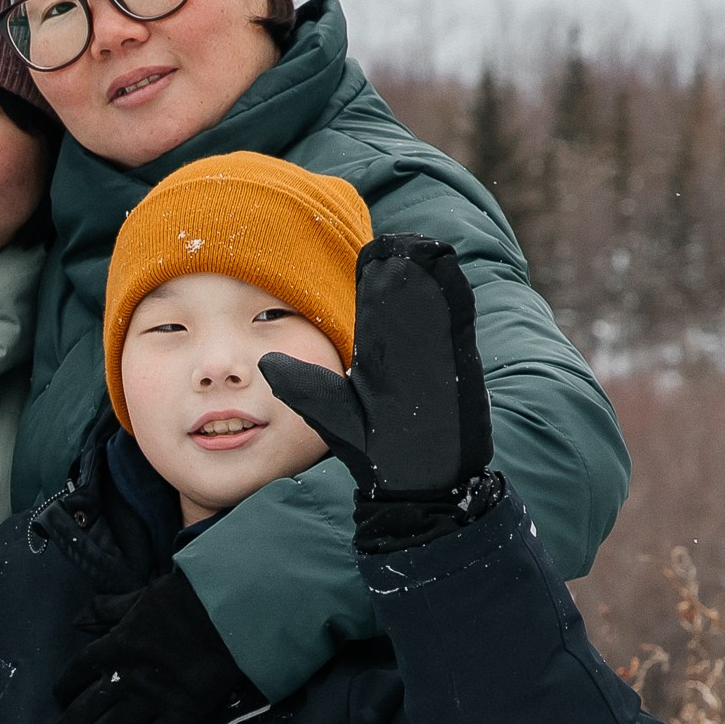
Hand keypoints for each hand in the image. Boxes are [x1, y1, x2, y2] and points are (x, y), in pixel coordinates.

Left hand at [29, 570, 250, 723]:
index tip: (57, 700)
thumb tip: (78, 618)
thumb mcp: (140, 595)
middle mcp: (124, 678)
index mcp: (114, 646)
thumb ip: (108, 609)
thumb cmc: (188, 597)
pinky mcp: (180, 715)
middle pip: (80, 714)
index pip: (77, 671)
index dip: (64, 687)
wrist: (229, 607)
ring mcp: (150, 700)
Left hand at [258, 237, 491, 503]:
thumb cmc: (373, 448)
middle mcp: (408, 352)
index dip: (375, 277)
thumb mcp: (333, 412)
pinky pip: (458, 329)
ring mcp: (437, 358)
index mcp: (378, 356)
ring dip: (430, 279)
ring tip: (424, 251)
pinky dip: (455, 301)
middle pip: (406, 301)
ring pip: (435, 308)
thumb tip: (264, 363)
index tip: (371, 251)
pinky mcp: (460, 368)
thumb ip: (303, 386)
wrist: (418, 481)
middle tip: (397, 242)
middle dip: (403, 270)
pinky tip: (450, 276)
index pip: (376, 308)